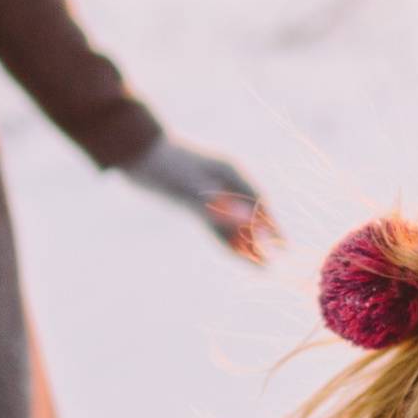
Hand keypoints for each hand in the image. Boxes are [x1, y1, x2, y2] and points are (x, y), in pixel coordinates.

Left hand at [120, 135, 281, 262]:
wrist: (134, 152)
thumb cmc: (164, 167)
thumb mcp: (190, 189)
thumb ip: (218, 208)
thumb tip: (248, 222)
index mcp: (230, 172)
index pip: (259, 203)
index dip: (271, 226)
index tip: (283, 248)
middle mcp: (224, 181)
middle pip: (248, 214)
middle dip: (260, 239)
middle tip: (272, 265)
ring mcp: (210, 190)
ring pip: (232, 220)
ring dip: (245, 242)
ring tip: (259, 266)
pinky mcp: (194, 199)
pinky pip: (217, 222)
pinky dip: (227, 237)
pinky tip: (234, 252)